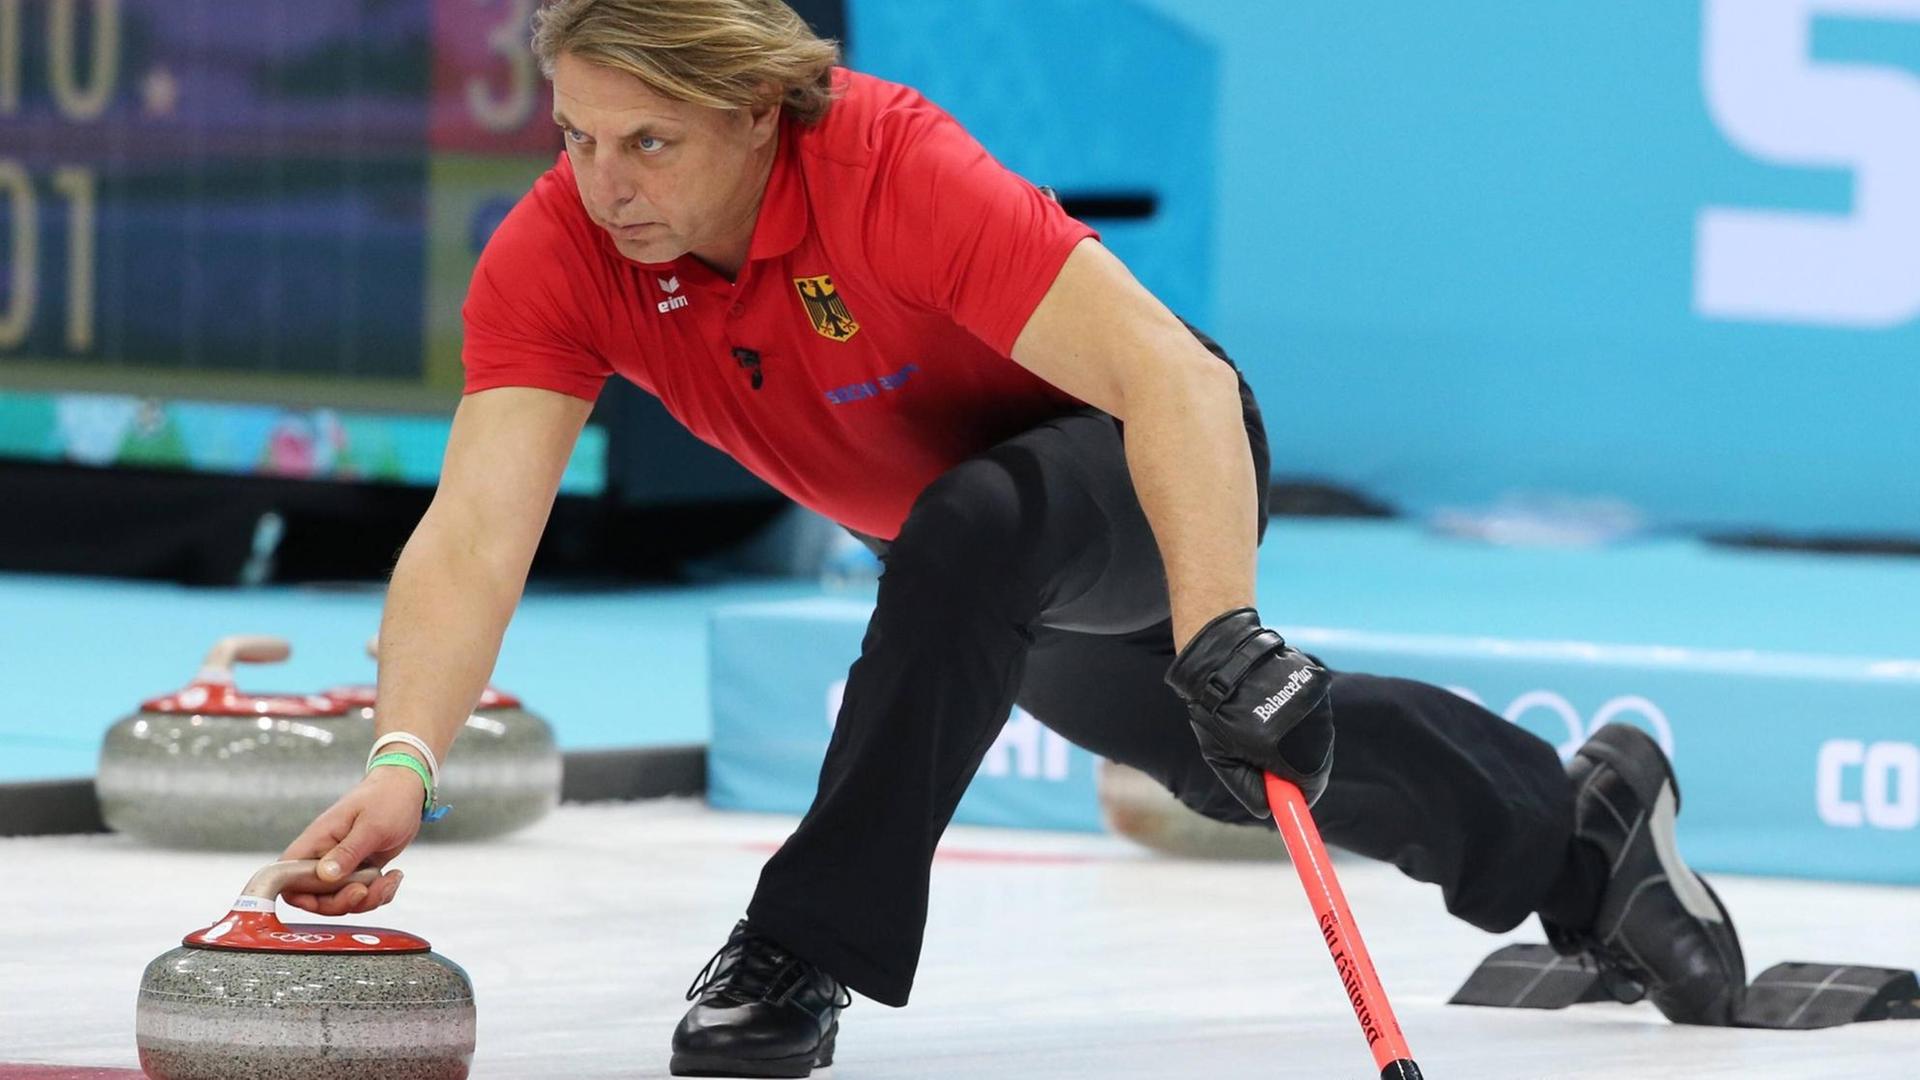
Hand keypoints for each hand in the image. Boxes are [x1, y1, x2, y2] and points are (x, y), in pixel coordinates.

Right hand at [277, 767, 423, 915]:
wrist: (407, 789)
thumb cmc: (386, 798)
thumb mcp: (371, 826)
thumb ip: (347, 852)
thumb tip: (324, 875)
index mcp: (317, 841)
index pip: (286, 878)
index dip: (299, 895)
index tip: (328, 896)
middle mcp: (323, 856)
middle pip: (314, 898)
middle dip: (342, 903)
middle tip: (365, 890)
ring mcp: (341, 865)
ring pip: (340, 900)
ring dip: (366, 900)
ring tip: (388, 880)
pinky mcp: (358, 870)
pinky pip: (360, 896)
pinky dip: (378, 894)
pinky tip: (393, 877)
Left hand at [1165, 607, 1334, 816]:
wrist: (1222, 656)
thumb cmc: (1215, 710)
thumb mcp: (1221, 757)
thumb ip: (1247, 788)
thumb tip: (1268, 812)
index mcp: (1278, 746)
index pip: (1310, 784)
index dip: (1303, 796)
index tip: (1294, 801)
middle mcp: (1304, 724)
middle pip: (1319, 762)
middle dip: (1303, 772)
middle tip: (1280, 771)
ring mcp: (1315, 701)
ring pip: (1321, 737)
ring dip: (1303, 744)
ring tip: (1271, 732)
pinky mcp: (1318, 683)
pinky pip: (1319, 713)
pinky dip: (1304, 719)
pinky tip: (1278, 710)